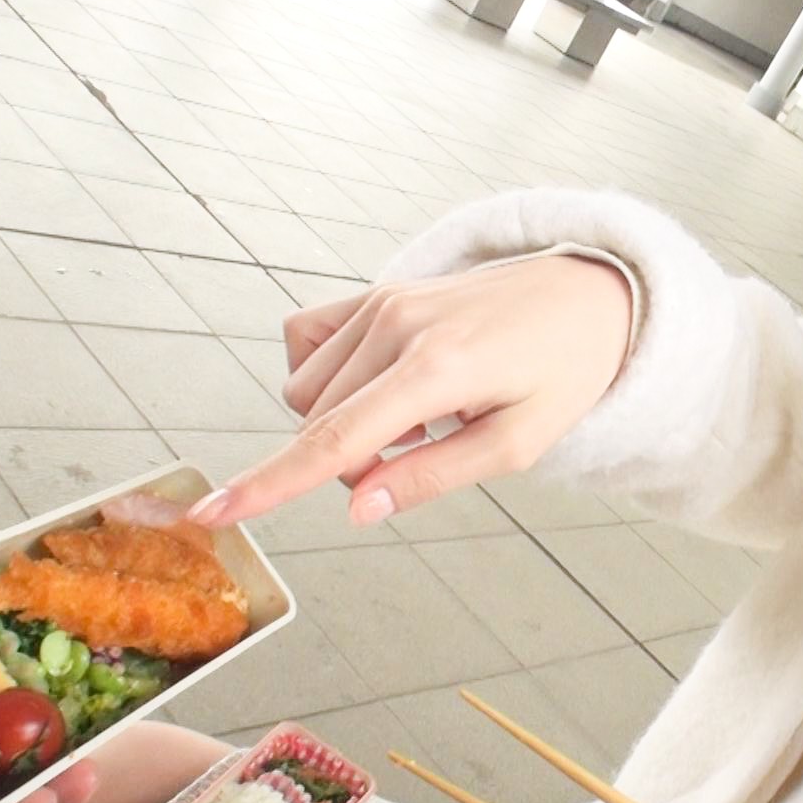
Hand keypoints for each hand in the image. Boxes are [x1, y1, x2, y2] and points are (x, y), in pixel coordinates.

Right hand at [187, 255, 632, 528]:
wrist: (589, 295)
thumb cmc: (565, 370)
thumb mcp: (518, 443)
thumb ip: (433, 476)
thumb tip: (359, 509)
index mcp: (436, 370)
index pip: (335, 440)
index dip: (269, 483)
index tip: (214, 512)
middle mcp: (397, 326)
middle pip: (317, 424)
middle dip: (350, 462)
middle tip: (420, 453)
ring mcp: (382, 301)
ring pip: (305, 390)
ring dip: (341, 420)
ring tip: (416, 415)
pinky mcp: (377, 290)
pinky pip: (307, 341)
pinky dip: (328, 377)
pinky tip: (381, 384)